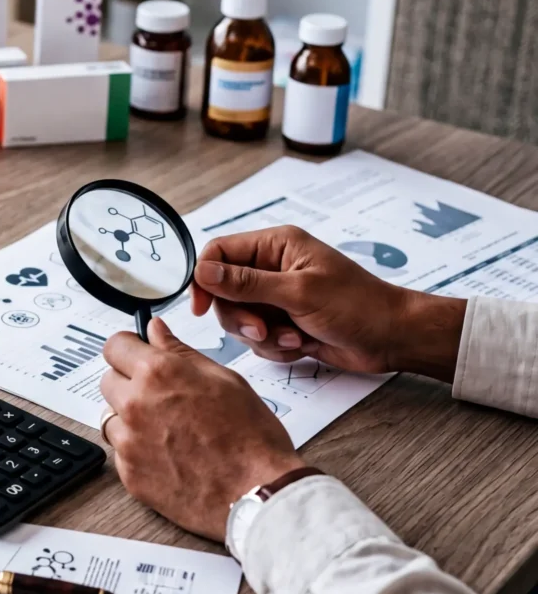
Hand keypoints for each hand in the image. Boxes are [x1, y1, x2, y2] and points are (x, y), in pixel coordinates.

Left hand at [101, 318, 304, 540]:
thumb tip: (155, 330)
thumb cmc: (251, 438)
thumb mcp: (224, 379)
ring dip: (130, 419)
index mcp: (158, 373)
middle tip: (162, 397)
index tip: (137, 355)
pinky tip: (169, 455)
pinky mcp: (129, 474)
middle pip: (108, 381)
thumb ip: (180, 352)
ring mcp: (128, 442)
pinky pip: (121, 452)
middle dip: (129, 383)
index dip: (128, 349)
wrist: (258, 492)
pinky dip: (138, 451)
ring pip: (112, 417)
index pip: (115, 346)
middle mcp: (135, 404)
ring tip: (169, 430)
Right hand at [190, 225, 465, 381]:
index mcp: (275, 246)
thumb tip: (203, 271)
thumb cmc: (357, 306)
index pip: (218, 253)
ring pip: (238, 319)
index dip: (204, 279)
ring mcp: (277, 297)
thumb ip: (246, 283)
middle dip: (241, 317)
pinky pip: (257, 338)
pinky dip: (274, 347)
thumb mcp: (297, 292)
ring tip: (292, 338)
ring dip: (261, 336)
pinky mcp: (283, 322)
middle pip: (223, 292)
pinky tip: (301, 345)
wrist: (392, 338)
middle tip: (263, 329)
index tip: (201, 307)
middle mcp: (271, 268)